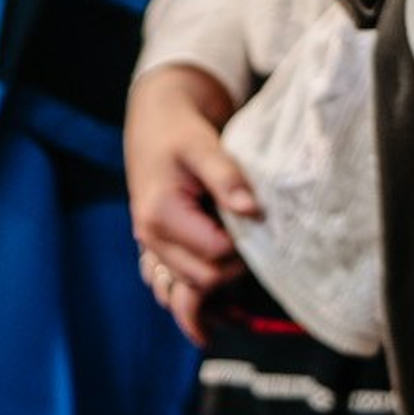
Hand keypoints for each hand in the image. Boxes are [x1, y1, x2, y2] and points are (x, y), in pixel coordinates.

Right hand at [125, 63, 256, 329]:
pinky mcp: (160, 246)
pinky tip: (227, 292)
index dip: (244, 245)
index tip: (262, 224)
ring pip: (191, 284)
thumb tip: (253, 211)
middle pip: (202, 278)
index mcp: (160, 215)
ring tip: (248, 275)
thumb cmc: (179, 130)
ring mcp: (152, 245)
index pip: (214, 254)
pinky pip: (179, 281)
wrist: (155, 121)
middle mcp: (151, 238)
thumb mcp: (203, 145)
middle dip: (234, 267)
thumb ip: (227, 177)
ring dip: (219, 282)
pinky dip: (202, 287)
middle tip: (260, 242)